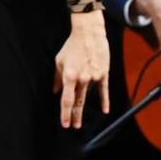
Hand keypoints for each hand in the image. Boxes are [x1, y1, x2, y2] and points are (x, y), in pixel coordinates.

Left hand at [53, 10, 111, 129]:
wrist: (89, 33)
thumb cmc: (72, 45)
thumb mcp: (59, 60)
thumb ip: (57, 77)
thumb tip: (56, 90)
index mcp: (69, 76)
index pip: (66, 99)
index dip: (65, 113)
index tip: (64, 124)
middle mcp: (82, 79)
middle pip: (77, 102)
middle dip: (74, 116)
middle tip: (73, 126)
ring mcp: (93, 77)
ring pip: (87, 96)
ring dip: (83, 109)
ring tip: (79, 121)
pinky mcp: (103, 73)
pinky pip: (104, 90)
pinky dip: (104, 101)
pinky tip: (105, 110)